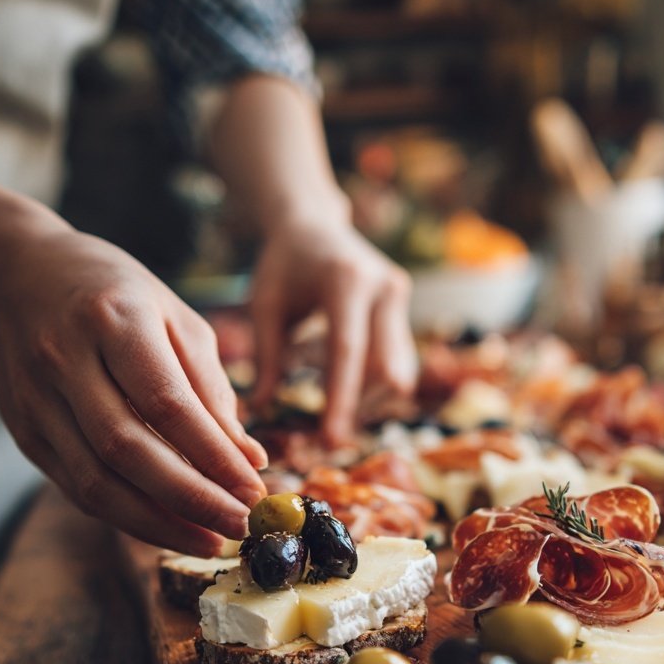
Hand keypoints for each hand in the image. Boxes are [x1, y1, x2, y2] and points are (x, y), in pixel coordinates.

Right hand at [0, 218, 266, 556]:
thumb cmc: (116, 294)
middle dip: (192, 499)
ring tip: (212, 541)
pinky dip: (127, 516)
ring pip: (96, 481)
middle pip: (127, 449)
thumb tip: (252, 459)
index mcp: (113, 319)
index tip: (255, 490)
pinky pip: (77, 489)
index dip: (214, 455)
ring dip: (158, 524)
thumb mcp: (175, 318)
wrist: (16, 275)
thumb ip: (212, 388)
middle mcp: (65, 360)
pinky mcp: (25, 431)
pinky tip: (169, 529)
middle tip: (241, 526)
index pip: (167, 403)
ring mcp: (36, 399)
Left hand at [248, 218, 416, 443]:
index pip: (348, 351)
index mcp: (346, 280)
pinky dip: (367, 382)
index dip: (341, 400)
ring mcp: (400, 297)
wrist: (314, 223)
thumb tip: (260, 411)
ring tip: (318, 382)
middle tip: (326, 438)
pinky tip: (333, 371)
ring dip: (361, 396)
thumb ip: (266, 358)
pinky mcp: (403, 310)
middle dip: (358, 407)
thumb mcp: (265, 307)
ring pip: (395, 372)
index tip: (330, 441)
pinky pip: (395, 363)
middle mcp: (385, 287)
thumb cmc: (283, 265)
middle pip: (384, 368)